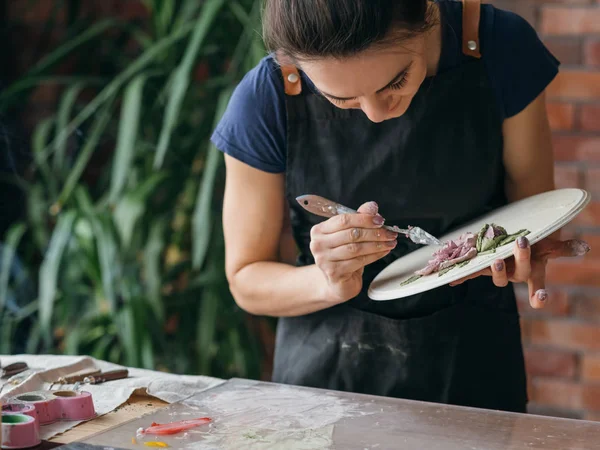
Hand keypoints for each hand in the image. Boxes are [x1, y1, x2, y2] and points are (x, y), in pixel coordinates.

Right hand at [310, 201, 397, 302]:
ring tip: (390, 242)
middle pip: (351, 234)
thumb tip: (371, 206)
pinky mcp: (333, 272)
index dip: (364, 219)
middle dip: (374, 232)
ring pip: (356, 248)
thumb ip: (359, 219)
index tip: (380, 220)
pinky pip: (359, 261)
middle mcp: (318, 244)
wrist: (337, 282)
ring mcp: (324, 259)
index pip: (344, 220)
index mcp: (319, 230)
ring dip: (377, 244)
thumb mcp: (349, 235)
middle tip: (390, 232)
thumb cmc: (343, 256)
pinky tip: (383, 252)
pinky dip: (374, 255)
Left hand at [450, 236, 589, 308]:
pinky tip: (452, 280)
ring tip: (495, 259)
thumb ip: (562, 248)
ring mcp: (498, 271)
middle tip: (521, 244)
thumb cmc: (532, 244)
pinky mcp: (482, 267)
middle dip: (520, 259)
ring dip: (496, 269)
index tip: (542, 298)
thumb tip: (584, 248)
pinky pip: (473, 273)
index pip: (538, 288)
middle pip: (518, 274)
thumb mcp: (546, 244)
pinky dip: (463, 276)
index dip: (539, 295)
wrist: (512, 237)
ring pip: (497, 275)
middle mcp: (515, 274)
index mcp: (533, 272)